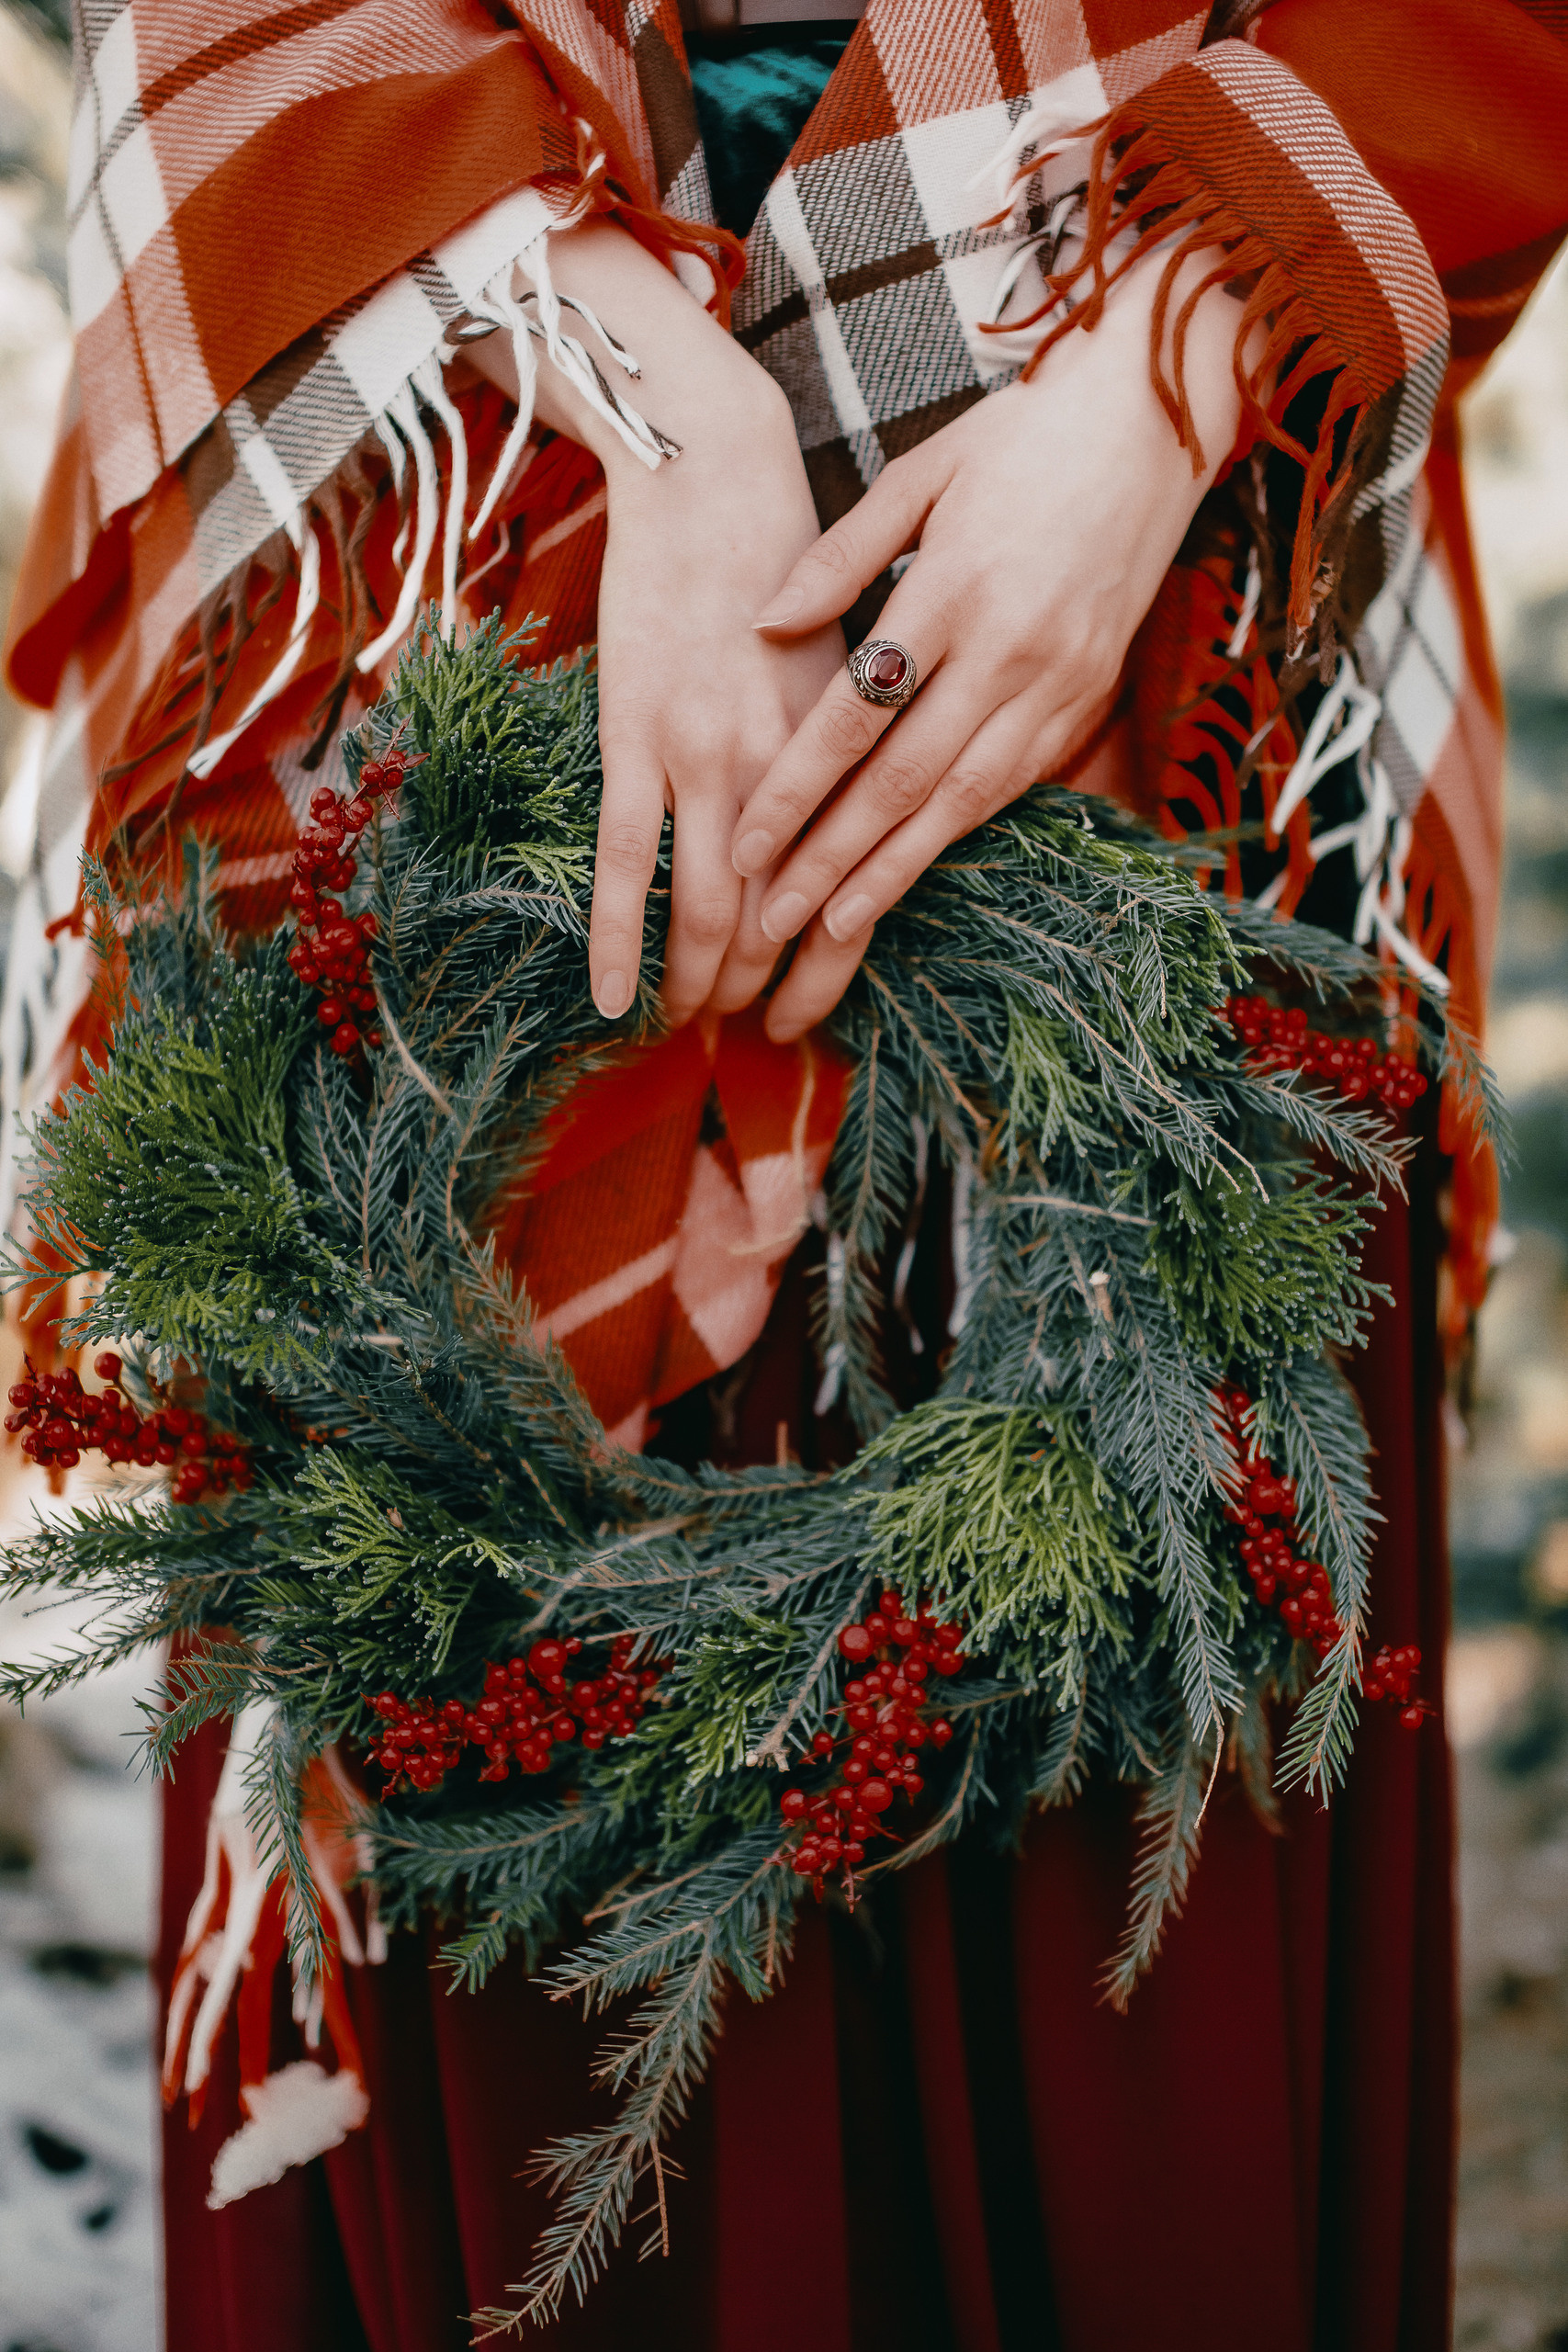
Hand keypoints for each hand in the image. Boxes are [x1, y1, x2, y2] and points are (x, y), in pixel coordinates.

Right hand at [469, 223, 841, 1023]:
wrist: (713, 472)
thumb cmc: (783, 558)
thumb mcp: (847, 653)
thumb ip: (851, 746)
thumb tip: (857, 816)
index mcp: (845, 753)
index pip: (849, 890)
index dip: (831, 965)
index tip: (811, 1009)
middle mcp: (785, 769)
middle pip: (779, 919)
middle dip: (763, 990)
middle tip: (751, 1031)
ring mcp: (705, 758)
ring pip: (708, 907)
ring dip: (697, 982)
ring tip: (683, 1026)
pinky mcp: (635, 737)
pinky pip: (624, 863)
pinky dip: (617, 939)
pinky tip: (612, 999)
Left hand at [734, 250, 1253, 1040]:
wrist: (1157, 420)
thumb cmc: (1026, 433)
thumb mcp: (924, 470)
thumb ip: (841, 555)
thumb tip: (767, 627)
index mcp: (957, 586)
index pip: (858, 714)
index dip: (797, 790)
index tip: (747, 846)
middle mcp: (1011, 648)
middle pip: (905, 779)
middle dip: (832, 858)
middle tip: (770, 920)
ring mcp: (1060, 680)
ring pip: (963, 800)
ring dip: (894, 870)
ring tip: (833, 928)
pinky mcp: (1090, 695)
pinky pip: (1013, 782)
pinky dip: (956, 835)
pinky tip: (910, 872)